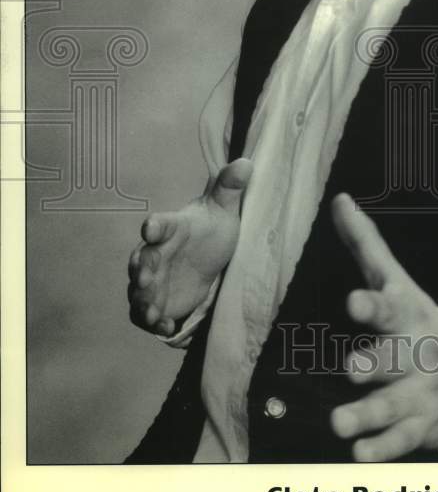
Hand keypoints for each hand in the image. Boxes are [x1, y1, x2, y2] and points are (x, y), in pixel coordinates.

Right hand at [127, 157, 251, 335]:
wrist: (210, 255)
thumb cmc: (213, 229)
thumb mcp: (225, 209)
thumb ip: (230, 187)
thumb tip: (246, 163)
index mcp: (170, 228)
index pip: (159, 224)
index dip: (154, 225)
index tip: (151, 228)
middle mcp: (155, 253)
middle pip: (142, 261)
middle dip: (142, 270)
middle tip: (146, 280)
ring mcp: (153, 279)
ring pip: (139, 290)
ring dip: (143, 301)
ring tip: (153, 313)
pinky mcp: (157, 301)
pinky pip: (146, 314)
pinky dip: (154, 322)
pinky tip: (167, 328)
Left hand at [330, 193, 437, 460]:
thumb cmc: (415, 319)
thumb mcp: (395, 281)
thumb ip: (365, 243)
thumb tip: (340, 199)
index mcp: (405, 315)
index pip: (387, 307)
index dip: (371, 305)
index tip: (353, 303)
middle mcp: (414, 353)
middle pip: (394, 359)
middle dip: (374, 364)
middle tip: (351, 369)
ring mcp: (419, 392)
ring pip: (393, 405)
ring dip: (367, 415)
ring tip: (338, 425)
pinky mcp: (419, 425)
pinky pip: (401, 441)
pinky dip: (381, 450)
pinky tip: (360, 456)